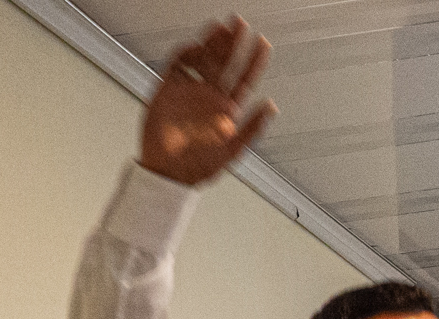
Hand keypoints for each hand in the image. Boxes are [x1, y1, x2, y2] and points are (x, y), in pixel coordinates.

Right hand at [140, 18, 277, 185]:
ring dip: (211, 44)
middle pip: (223, 64)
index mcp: (226, 110)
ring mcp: (189, 92)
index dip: (254, 62)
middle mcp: (208, 98)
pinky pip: (178, 66)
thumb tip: (270, 107)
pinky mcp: (169, 91)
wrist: (168, 173)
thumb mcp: (233, 151)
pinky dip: (186, 54)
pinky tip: (195, 47)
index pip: (244, 80)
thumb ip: (252, 128)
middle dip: (232, 44)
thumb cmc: (199, 167)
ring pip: (203, 60)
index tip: (262, 44)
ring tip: (219, 29)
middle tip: (239, 25)